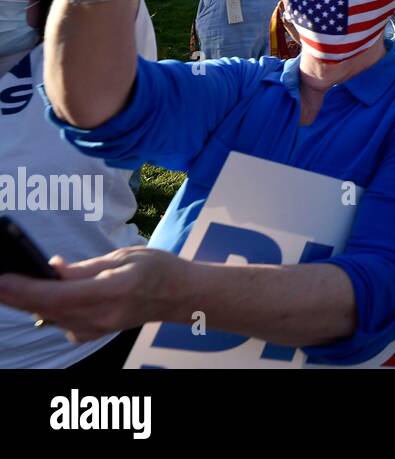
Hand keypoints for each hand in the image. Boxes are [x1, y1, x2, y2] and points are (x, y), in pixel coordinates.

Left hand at [0, 247, 185, 342]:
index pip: (58, 295)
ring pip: (50, 317)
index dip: (24, 289)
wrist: (181, 296)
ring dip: (29, 302)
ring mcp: (97, 329)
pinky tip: (49, 297)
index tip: (2, 280)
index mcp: (113, 290)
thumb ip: (84, 268)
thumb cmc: (157, 269)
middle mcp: (102, 316)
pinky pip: (60, 323)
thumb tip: (51, 269)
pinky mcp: (93, 334)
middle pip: (47, 308)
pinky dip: (48, 310)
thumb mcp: (124, 256)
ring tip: (12, 285)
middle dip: (17, 295)